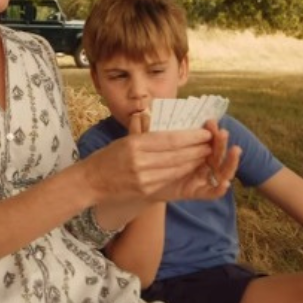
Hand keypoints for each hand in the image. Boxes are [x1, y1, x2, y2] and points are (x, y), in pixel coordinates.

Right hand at [81, 119, 239, 204]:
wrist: (90, 182)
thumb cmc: (108, 158)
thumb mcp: (124, 139)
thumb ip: (141, 129)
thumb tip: (151, 112)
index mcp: (135, 144)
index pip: (170, 139)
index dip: (191, 136)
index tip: (205, 132)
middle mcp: (140, 161)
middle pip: (177, 154)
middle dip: (198, 148)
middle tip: (212, 142)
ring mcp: (143, 178)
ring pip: (177, 168)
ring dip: (194, 161)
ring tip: (207, 154)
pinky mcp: (145, 190)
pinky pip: (169, 179)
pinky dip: (183, 172)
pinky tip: (192, 167)